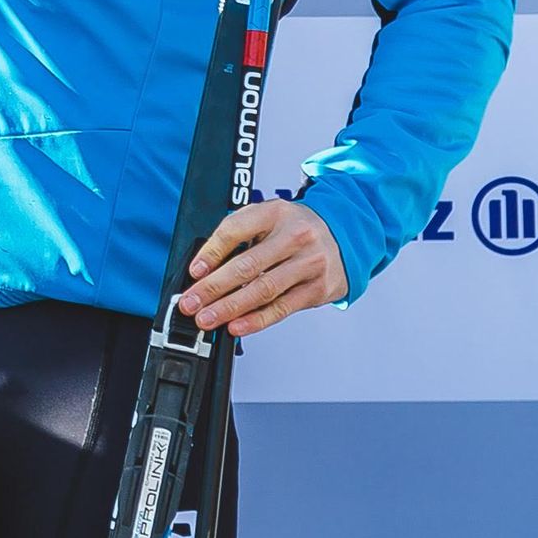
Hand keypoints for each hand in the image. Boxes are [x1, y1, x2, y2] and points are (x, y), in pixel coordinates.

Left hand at [176, 199, 348, 336]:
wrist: (345, 236)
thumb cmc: (296, 228)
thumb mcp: (268, 217)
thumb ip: (239, 234)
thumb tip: (205, 268)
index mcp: (275, 212)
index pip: (235, 230)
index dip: (210, 252)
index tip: (194, 272)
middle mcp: (295, 236)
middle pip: (247, 265)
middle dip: (213, 288)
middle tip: (191, 303)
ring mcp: (309, 263)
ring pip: (263, 290)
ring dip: (230, 308)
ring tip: (208, 318)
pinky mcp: (318, 288)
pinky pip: (282, 308)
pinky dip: (256, 320)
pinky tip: (237, 326)